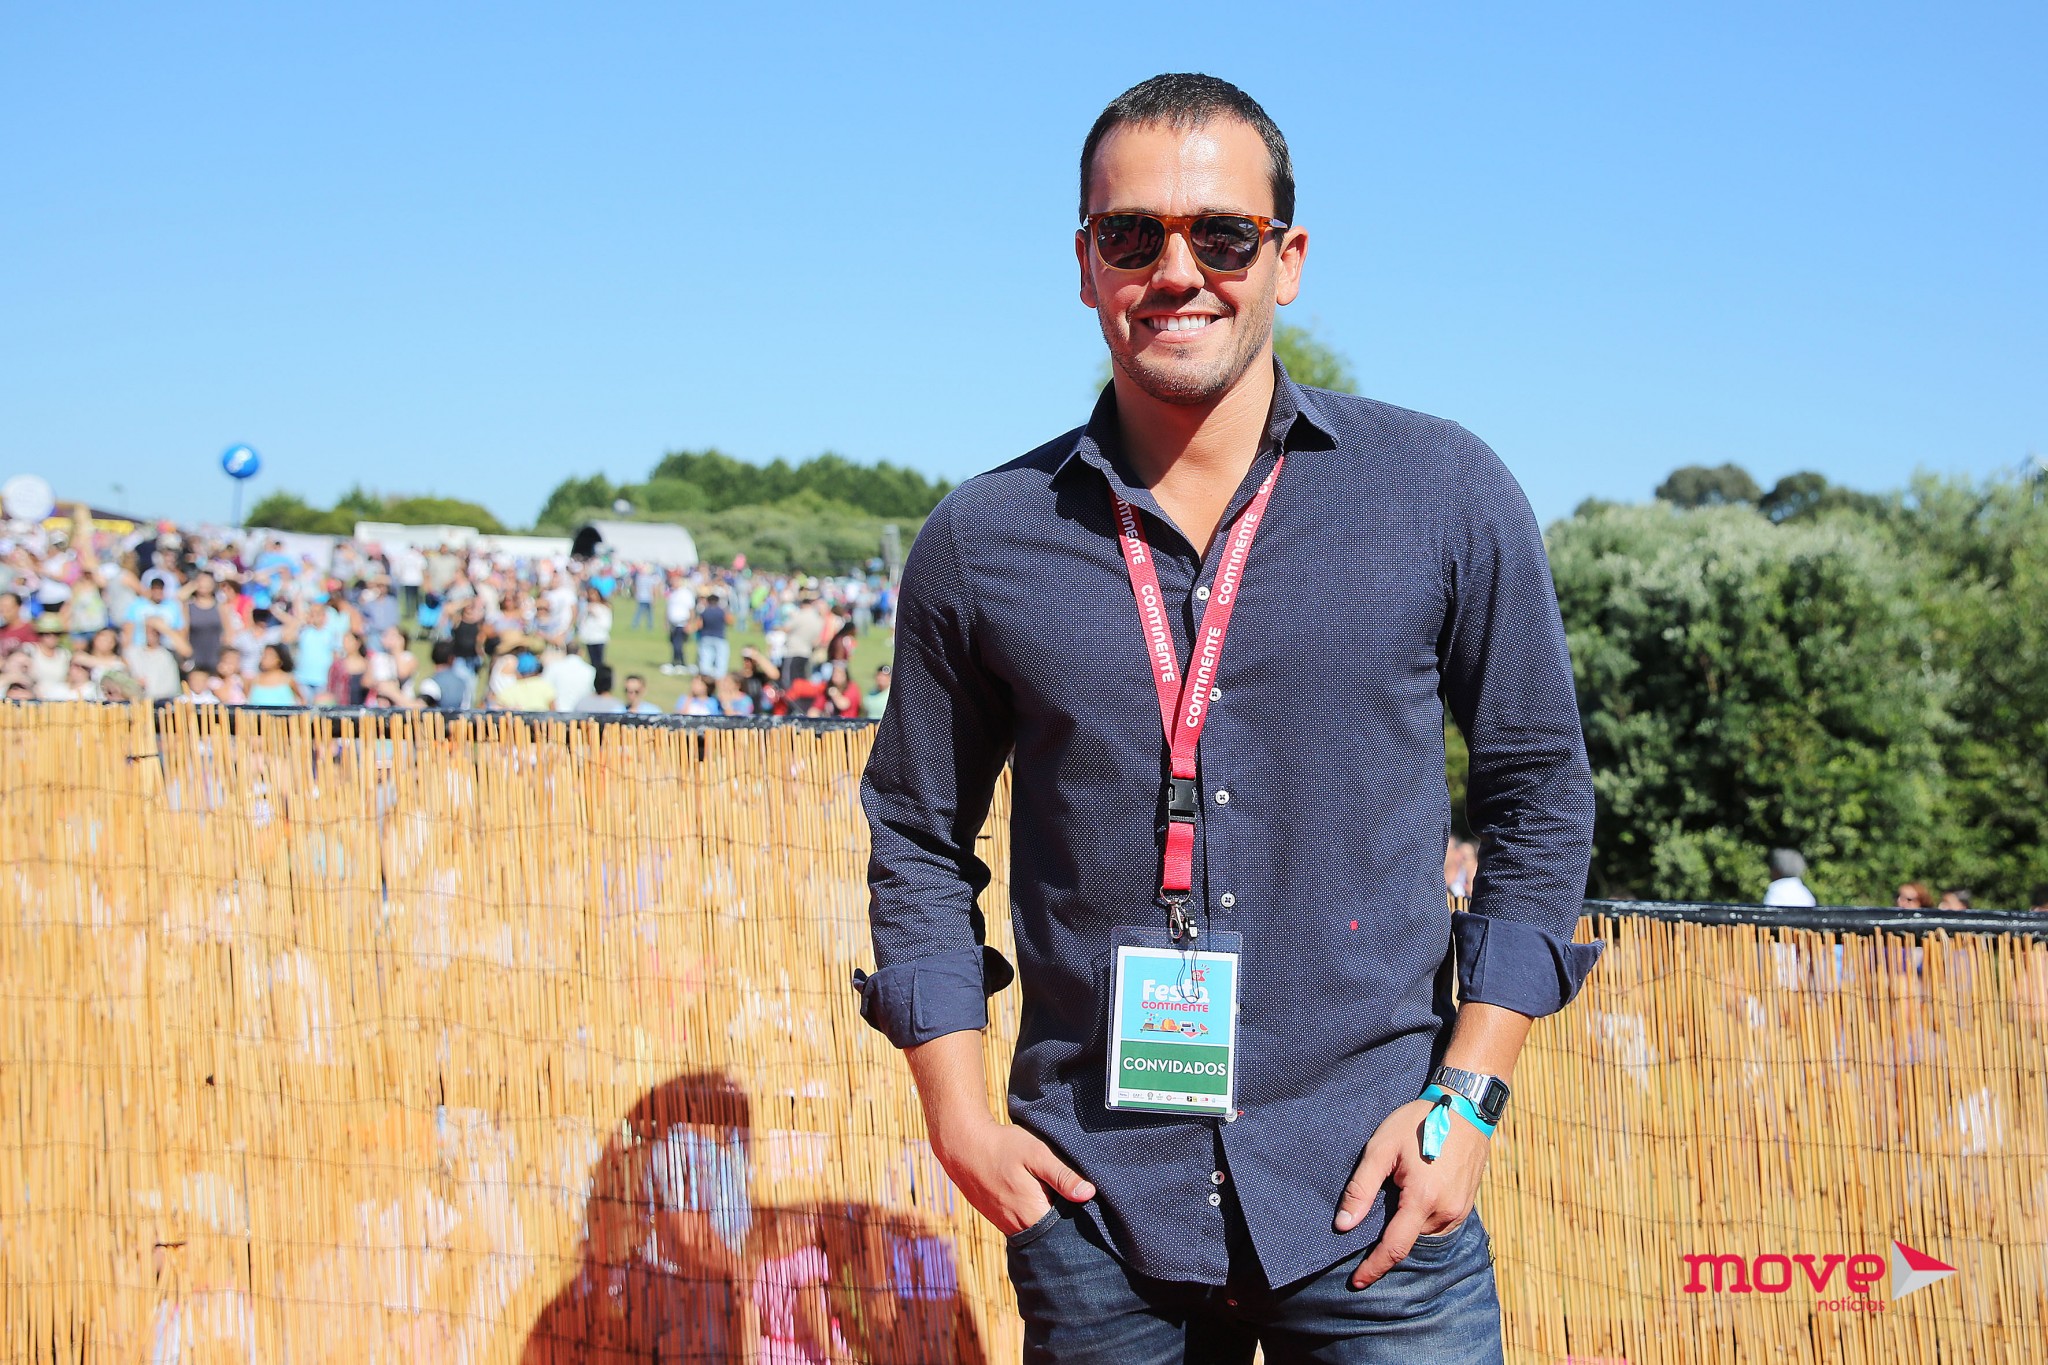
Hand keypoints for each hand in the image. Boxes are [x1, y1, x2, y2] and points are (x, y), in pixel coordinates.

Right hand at [929, 1116, 1094, 1236]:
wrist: (963, 1145)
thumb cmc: (1002, 1147)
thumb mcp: (1037, 1154)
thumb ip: (1062, 1176)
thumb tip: (1089, 1194)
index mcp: (1033, 1214)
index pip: (1067, 1229)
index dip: (1079, 1217)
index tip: (1088, 1203)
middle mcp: (1019, 1227)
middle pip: (1052, 1232)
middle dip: (1064, 1219)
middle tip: (1071, 1195)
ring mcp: (1006, 1224)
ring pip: (1037, 1228)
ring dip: (1047, 1216)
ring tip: (1052, 1194)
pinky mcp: (998, 1218)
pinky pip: (1023, 1224)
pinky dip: (1032, 1214)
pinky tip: (1034, 1195)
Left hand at [1335, 1097, 1489, 1288]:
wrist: (1465, 1107)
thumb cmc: (1418, 1122)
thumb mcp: (1381, 1148)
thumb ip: (1361, 1189)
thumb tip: (1344, 1226)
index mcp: (1422, 1200)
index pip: (1394, 1248)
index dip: (1374, 1268)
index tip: (1357, 1282)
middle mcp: (1445, 1213)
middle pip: (1408, 1241)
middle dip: (1386, 1244)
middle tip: (1366, 1232)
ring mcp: (1459, 1211)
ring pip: (1423, 1234)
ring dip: (1404, 1229)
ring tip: (1391, 1202)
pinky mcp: (1466, 1206)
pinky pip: (1437, 1225)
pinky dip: (1420, 1221)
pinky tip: (1410, 1200)